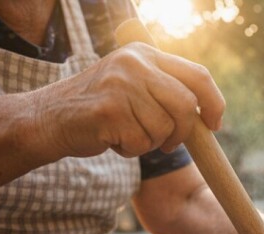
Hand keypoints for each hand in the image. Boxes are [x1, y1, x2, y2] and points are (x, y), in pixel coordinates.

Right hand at [34, 42, 223, 158]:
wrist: (49, 118)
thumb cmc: (102, 109)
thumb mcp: (134, 86)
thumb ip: (167, 90)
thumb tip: (211, 114)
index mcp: (145, 54)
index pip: (198, 75)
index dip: (214, 103)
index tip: (215, 124)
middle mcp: (134, 63)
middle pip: (186, 105)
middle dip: (183, 132)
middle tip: (168, 144)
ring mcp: (120, 84)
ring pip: (164, 128)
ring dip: (151, 143)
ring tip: (127, 135)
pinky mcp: (108, 110)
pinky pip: (141, 142)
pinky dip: (131, 150)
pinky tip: (112, 139)